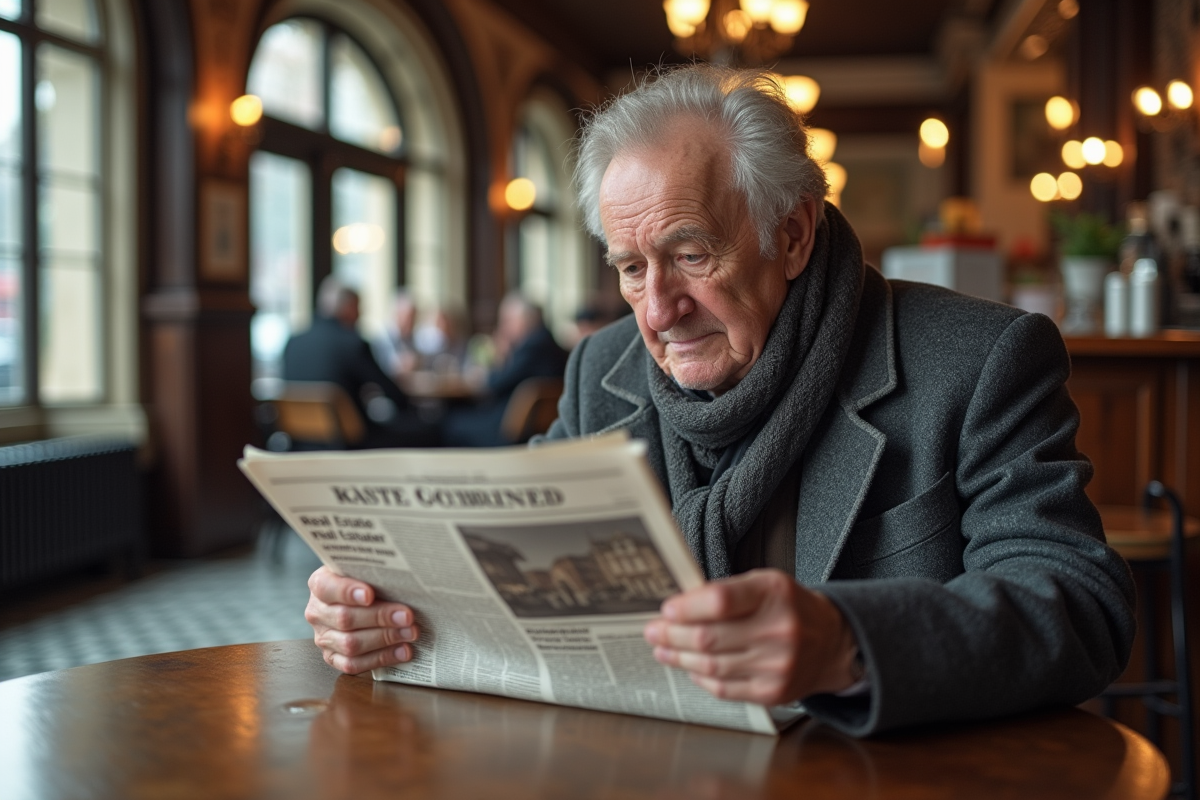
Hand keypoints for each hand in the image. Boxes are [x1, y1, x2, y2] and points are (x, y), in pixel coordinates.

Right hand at [305, 566, 420, 674]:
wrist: (358, 597)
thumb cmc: (365, 580)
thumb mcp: (364, 570)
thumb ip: (373, 573)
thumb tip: (401, 581)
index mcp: (320, 584)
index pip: (327, 588)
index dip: (347, 592)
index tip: (370, 594)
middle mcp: (317, 612)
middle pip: (345, 618)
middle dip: (380, 618)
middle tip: (407, 616)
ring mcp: (323, 637)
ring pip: (350, 644)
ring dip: (385, 639)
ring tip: (410, 632)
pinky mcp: (333, 658)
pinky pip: (353, 664)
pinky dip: (381, 658)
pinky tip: (402, 651)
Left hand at [643, 569, 859, 704]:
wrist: (833, 641)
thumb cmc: (790, 608)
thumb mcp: (765, 584)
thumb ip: (726, 591)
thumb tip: (679, 606)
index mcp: (774, 593)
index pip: (721, 600)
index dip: (687, 607)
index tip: (667, 609)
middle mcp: (779, 629)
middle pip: (709, 637)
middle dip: (672, 635)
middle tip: (653, 631)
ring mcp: (777, 664)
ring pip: (711, 665)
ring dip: (679, 659)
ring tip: (662, 650)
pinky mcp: (773, 692)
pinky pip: (724, 688)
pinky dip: (701, 678)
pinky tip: (689, 668)